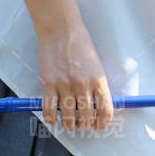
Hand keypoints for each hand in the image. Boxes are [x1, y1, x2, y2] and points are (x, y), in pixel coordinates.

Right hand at [36, 18, 113, 133]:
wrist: (61, 30)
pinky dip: (51, 118)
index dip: (103, 123)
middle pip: (86, 117)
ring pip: (68, 117)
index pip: (105, 111)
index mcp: (99, 80)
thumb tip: (97, 106)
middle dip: (84, 125)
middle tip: (82, 125)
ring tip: (68, 124)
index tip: (99, 126)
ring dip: (69, 124)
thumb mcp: (97, 65)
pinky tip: (53, 118)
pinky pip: (49, 109)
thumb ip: (97, 85)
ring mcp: (65, 85)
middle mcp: (83, 85)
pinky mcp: (48, 84)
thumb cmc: (80, 44)